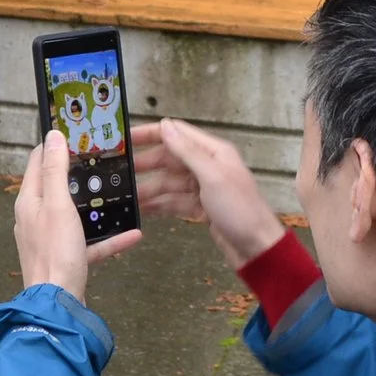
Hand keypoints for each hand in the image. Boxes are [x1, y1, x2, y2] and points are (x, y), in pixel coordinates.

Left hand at [16, 131, 138, 299]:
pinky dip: (108, 238)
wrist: (58, 304)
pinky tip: (132, 234)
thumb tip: (53, 136)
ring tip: (117, 194)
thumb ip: (56, 170)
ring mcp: (51, 239)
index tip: (76, 133)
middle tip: (101, 159)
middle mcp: (36, 217)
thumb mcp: (58, 204)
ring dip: (98, 206)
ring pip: (76, 215)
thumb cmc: (55, 254)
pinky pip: (89, 242)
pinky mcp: (66, 258)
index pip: (38, 161)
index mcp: (30, 201)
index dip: (55, 144)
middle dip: (79, 173)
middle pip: (58, 186)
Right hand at [132, 119, 286, 269]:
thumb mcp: (212, 177)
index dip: (149, 133)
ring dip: (149, 188)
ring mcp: (203, 188)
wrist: (258, 249)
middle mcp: (207, 166)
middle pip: (169, 158)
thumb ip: (187, 152)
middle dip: (145, 164)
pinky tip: (142, 210)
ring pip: (169, 182)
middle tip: (118, 172)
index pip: (176, 133)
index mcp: (213, 152)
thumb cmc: (240, 210)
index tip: (123, 139)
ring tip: (125, 197)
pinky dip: (160, 205)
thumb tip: (164, 125)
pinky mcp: (201, 208)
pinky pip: (175, 201)